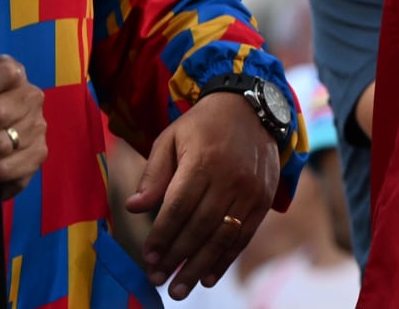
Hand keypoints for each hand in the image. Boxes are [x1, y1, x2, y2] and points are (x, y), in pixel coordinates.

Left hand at [126, 92, 281, 299]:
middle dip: (176, 257)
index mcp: (203, 160)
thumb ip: (154, 175)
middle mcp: (230, 178)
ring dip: (199, 267)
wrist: (252, 109)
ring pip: (223, 237)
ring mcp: (250, 191)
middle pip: (200, 226)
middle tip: (157, 279)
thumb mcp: (171, 138)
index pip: (178, 207)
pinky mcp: (264, 200)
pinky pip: (243, 236)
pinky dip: (225, 260)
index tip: (148, 258)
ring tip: (179, 289)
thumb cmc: (203, 126)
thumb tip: (134, 208)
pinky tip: (208, 277)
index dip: (162, 236)